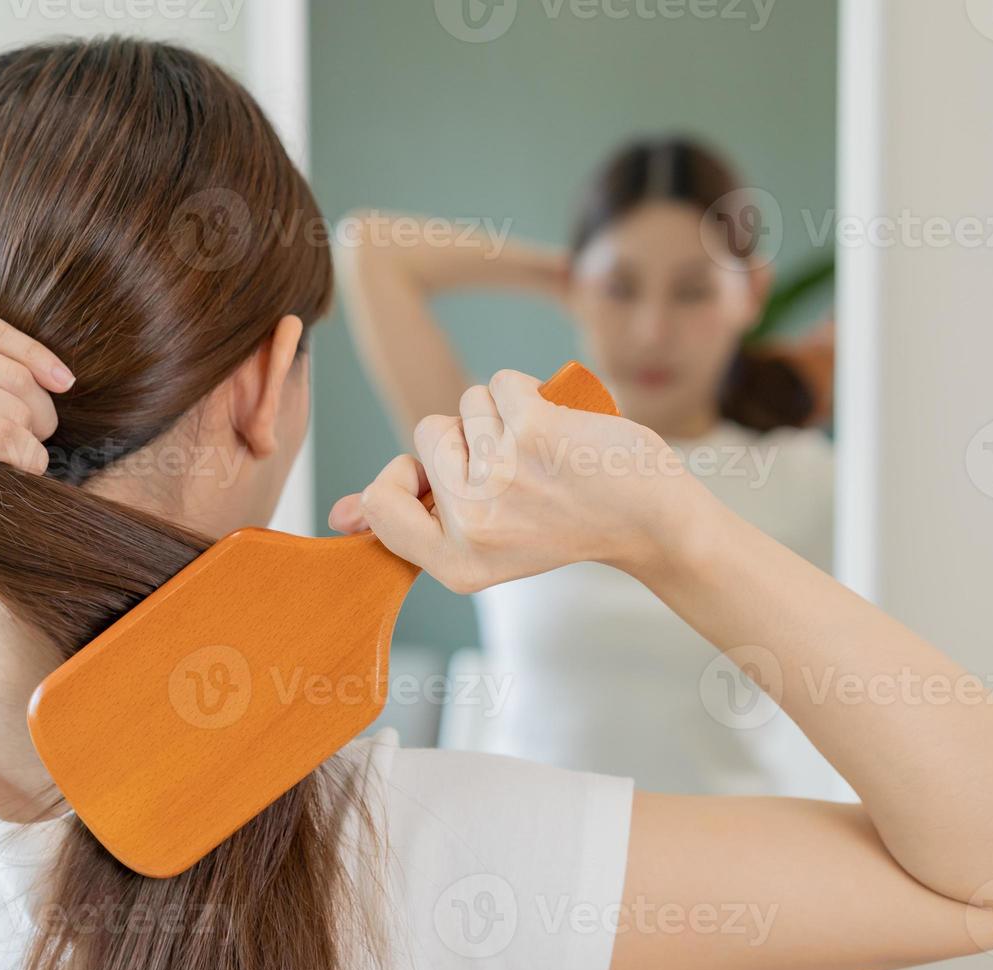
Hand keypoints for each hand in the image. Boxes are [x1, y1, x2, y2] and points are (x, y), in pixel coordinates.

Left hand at [0, 287, 73, 475]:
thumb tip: (8, 470)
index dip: (25, 455)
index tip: (37, 467)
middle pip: (8, 403)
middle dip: (36, 429)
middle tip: (39, 443)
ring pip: (12, 370)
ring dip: (39, 399)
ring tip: (41, 417)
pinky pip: (2, 332)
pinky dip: (36, 357)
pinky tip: (60, 378)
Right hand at [329, 370, 708, 591]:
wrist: (654, 520)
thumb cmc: (563, 524)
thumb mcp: (482, 545)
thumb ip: (411, 526)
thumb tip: (338, 516)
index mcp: (453, 563)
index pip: (379, 501)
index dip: (406, 475)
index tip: (450, 481)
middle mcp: (472, 525)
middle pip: (426, 434)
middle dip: (468, 438)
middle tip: (523, 476)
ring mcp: (500, 474)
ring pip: (466, 404)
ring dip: (505, 416)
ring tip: (549, 455)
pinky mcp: (532, 430)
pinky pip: (501, 383)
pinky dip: (533, 394)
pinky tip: (564, 430)